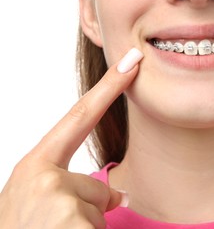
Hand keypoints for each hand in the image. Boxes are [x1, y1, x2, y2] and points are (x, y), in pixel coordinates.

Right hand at [0, 48, 142, 227]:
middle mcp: (46, 179)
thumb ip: (71, 187)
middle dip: (89, 210)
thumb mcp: (37, 201)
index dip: (109, 88)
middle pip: (99, 188)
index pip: (80, 116)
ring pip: (103, 212)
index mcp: (35, 166)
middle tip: (54, 228)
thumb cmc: (19, 228)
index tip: (132, 62)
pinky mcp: (74, 226)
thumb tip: (123, 196)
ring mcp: (60, 203)